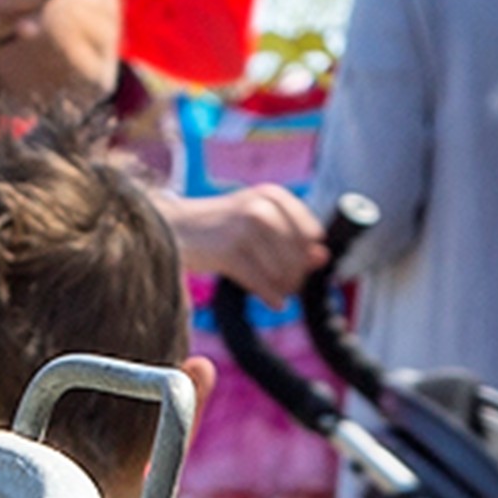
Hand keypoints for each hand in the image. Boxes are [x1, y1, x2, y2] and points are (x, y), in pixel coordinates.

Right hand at [173, 187, 322, 300]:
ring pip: (281, 269)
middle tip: (291, 286)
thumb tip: (322, 258)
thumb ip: (292, 237)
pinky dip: (270, 295)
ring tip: (281, 292)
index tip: (303, 268)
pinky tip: (275, 302)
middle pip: (298, 253)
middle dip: (297, 274)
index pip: (310, 233)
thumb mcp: (259, 222)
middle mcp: (260, 208)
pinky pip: (260, 282)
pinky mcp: (227, 252)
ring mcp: (242, 229)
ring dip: (285, 286)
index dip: (309, 255)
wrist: (175, 226)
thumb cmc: (222, 226)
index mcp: (272, 196)